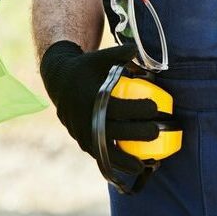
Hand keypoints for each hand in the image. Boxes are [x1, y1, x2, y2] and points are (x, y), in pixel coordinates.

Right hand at [40, 41, 158, 176]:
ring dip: (127, 159)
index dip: (139, 110)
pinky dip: (116, 163)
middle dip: (139, 134)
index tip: (155, 107)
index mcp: (92, 98)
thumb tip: (137, 49)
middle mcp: (87, 119)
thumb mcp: (99, 57)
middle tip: (157, 131)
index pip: (119, 108)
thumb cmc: (85, 68)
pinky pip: (101, 156)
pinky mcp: (83, 142)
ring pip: (107, 152)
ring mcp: (83, 133)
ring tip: (146, 163)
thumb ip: (118, 54)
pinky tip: (132, 166)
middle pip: (117, 132)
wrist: (59, 81)